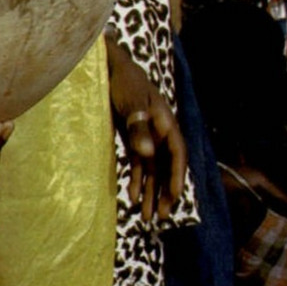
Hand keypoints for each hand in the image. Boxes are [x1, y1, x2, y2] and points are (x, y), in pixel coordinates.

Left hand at [105, 29, 186, 221]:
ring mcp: (147, 137)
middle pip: (166, 166)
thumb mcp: (131, 102)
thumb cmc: (124, 81)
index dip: (177, 175)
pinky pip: (139, 165)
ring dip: (151, 192)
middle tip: (160, 217)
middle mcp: (160, 132)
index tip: (175, 197)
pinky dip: (137, 181)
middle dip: (164, 192)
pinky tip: (133, 197)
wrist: (109, 68)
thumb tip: (147, 153)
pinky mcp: (134, 139)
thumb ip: (138, 127)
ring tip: (147, 217)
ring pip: (153, 169)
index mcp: (166, 122)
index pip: (177, 153)